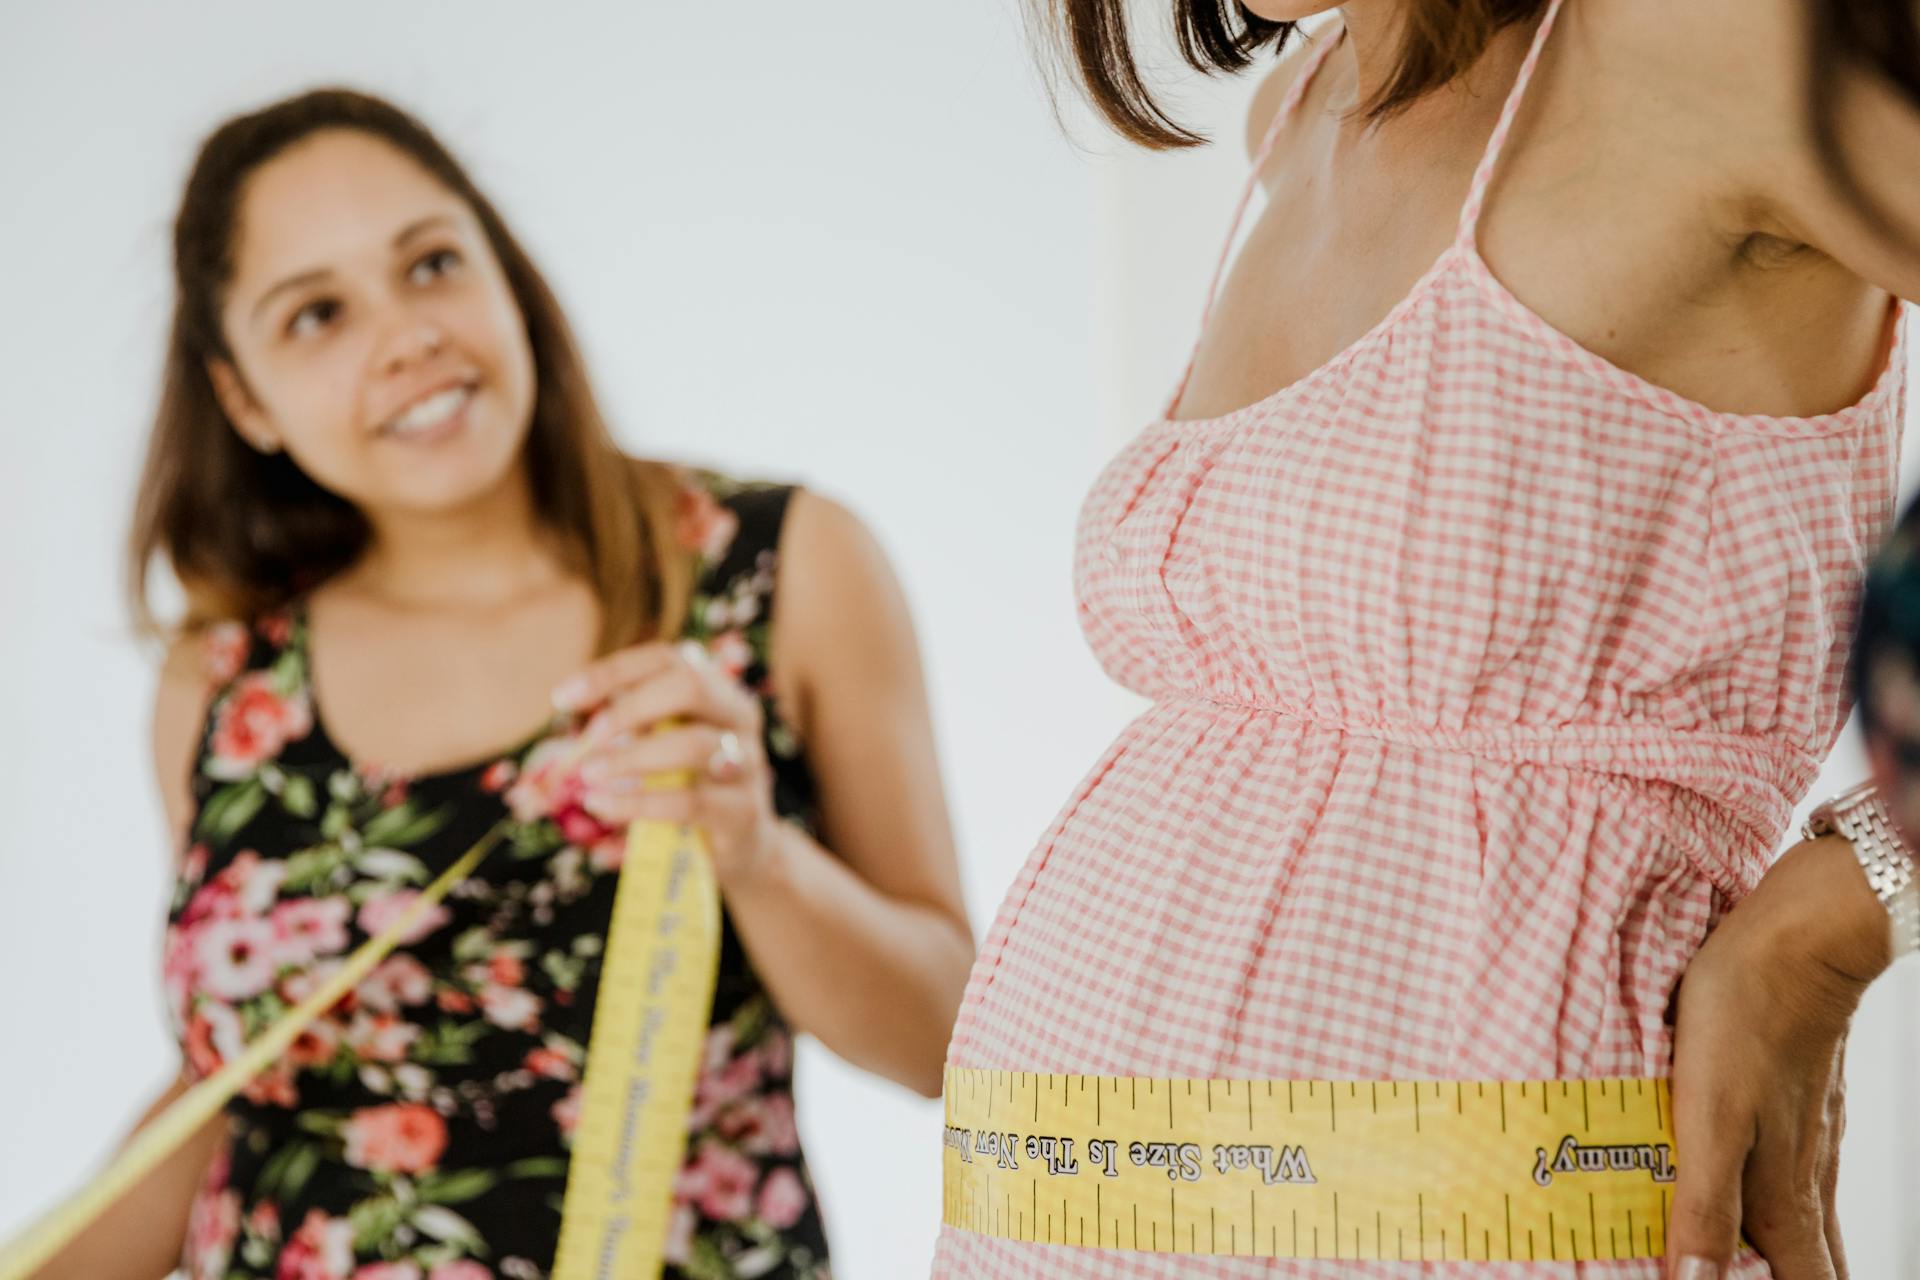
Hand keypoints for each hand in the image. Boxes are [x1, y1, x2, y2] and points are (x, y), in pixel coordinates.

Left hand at [550, 639, 783, 890]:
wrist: (745, 846)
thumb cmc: (691, 786)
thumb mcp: (661, 748)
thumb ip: (627, 728)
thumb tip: (565, 714)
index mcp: (717, 691)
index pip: (667, 659)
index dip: (613, 671)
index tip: (562, 698)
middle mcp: (739, 718)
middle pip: (690, 686)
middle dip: (629, 709)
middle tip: (588, 739)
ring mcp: (747, 763)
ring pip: (691, 745)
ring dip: (631, 759)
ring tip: (589, 777)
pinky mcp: (742, 811)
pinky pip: (688, 800)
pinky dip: (638, 803)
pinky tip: (604, 807)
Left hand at [1665, 836, 1892, 1278]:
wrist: (1796, 940)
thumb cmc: (1747, 1018)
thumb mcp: (1710, 1117)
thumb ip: (1705, 1205)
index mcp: (1784, 1195)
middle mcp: (1805, 1177)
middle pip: (1810, 1265)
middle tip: (1733, 1279)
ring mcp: (1809, 1138)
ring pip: (1806, 1222)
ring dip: (1780, 1254)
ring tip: (1746, 1264)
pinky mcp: (1801, 1102)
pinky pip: (1794, 1173)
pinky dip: (1773, 1202)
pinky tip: (1751, 1189)